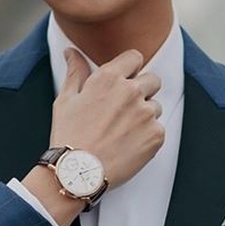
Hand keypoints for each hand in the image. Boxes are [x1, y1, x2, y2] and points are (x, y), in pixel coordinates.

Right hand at [50, 48, 163, 188]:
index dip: (130, 69)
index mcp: (109, 78)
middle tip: (124, 111)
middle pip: (152, 80)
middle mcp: (131, 91)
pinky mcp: (156, 135)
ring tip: (123, 132)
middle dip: (142, 91)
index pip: (135, 57)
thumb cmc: (68, 136)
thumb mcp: (66, 100)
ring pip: (156, 106)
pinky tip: (128, 145)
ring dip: (144, 115)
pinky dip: (147, 136)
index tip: (124, 81)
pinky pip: (158, 129)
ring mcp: (146, 113)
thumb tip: (71, 52)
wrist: (79, 173)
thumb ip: (75, 72)